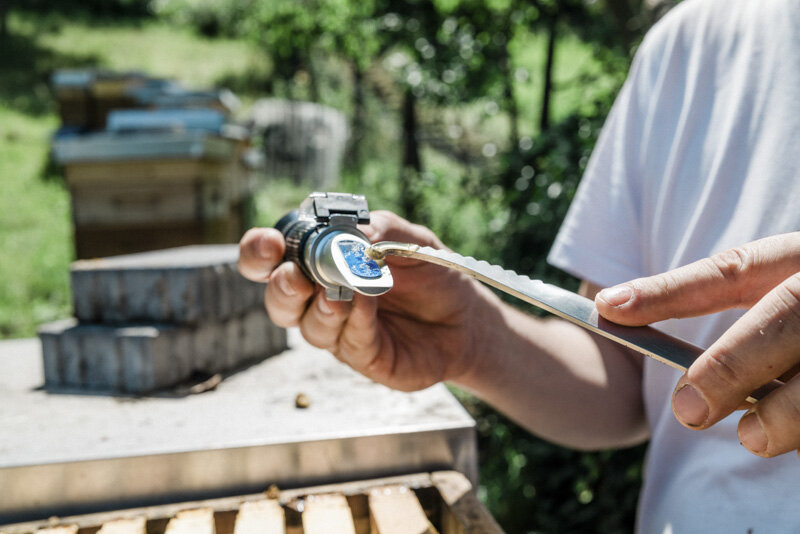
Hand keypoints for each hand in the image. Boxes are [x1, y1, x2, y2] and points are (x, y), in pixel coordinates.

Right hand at [238, 211, 489, 390]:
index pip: (272, 259)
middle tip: (296, 277)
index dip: (259, 252)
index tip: (269, 245)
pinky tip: (366, 305)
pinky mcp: (363, 357)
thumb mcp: (411, 240)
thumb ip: (380, 231)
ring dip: (322, 308)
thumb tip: (353, 234)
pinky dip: (355, 322)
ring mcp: (339, 332)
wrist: (468, 317)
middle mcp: (320, 299)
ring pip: (310, 326)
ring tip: (342, 295)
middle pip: (279, 299)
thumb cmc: (431, 274)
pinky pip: (349, 342)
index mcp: (320, 262)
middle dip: (281, 288)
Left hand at [594, 232, 799, 457]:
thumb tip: (630, 318)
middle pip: (784, 316)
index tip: (609, 308)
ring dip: (785, 413)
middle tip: (687, 410)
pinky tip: (792, 434)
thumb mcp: (778, 287)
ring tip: (753, 438)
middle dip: (731, 366)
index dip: (667, 290)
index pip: (729, 269)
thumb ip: (730, 302)